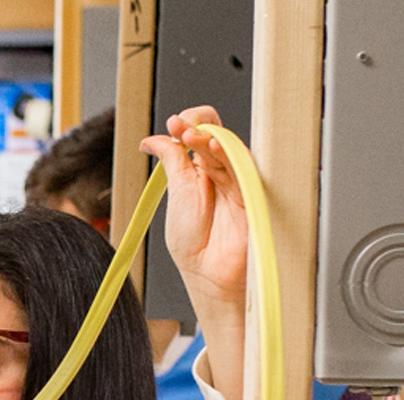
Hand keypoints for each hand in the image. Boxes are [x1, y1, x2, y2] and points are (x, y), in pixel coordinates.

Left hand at [141, 106, 251, 313]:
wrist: (207, 272)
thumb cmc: (193, 240)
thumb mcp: (177, 192)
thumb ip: (171, 160)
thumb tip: (152, 139)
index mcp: (201, 169)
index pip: (201, 131)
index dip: (189, 122)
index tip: (173, 125)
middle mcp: (221, 171)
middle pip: (215, 134)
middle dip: (196, 125)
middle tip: (179, 127)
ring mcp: (237, 180)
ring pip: (228, 147)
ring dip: (208, 137)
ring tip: (189, 135)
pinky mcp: (251, 193)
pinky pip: (242, 167)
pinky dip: (227, 154)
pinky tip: (212, 146)